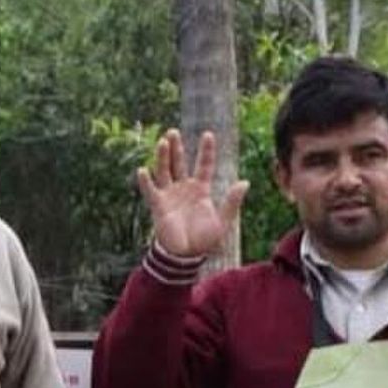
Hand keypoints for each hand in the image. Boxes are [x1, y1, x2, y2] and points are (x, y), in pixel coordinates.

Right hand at [137, 129, 248, 257]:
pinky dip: (146, 181)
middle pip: (179, 163)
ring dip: (162, 157)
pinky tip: (143, 170)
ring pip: (164, 171)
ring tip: (163, 142)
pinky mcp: (158, 205)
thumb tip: (245, 182)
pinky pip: (150, 190)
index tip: (208, 134)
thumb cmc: (204, 241)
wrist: (185, 256)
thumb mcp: (223, 221)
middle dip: (177, 148)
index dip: (206, 150)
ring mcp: (170, 195)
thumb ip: (232, 202)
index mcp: (201, 190)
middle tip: (173, 131)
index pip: (204, 165)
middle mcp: (184, 188)